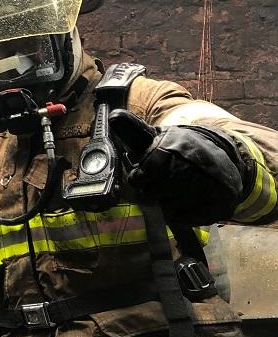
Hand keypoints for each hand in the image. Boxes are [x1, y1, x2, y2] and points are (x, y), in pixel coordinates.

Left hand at [110, 109, 247, 224]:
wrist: (223, 158)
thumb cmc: (180, 150)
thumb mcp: (159, 136)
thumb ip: (133, 131)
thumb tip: (113, 116)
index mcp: (174, 147)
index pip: (143, 175)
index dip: (140, 178)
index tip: (143, 175)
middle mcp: (193, 165)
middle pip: (153, 194)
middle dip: (154, 191)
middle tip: (163, 182)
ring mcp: (210, 185)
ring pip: (168, 208)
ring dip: (169, 202)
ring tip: (180, 189)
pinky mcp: (221, 202)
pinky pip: (184, 220)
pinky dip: (181, 215)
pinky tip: (189, 201)